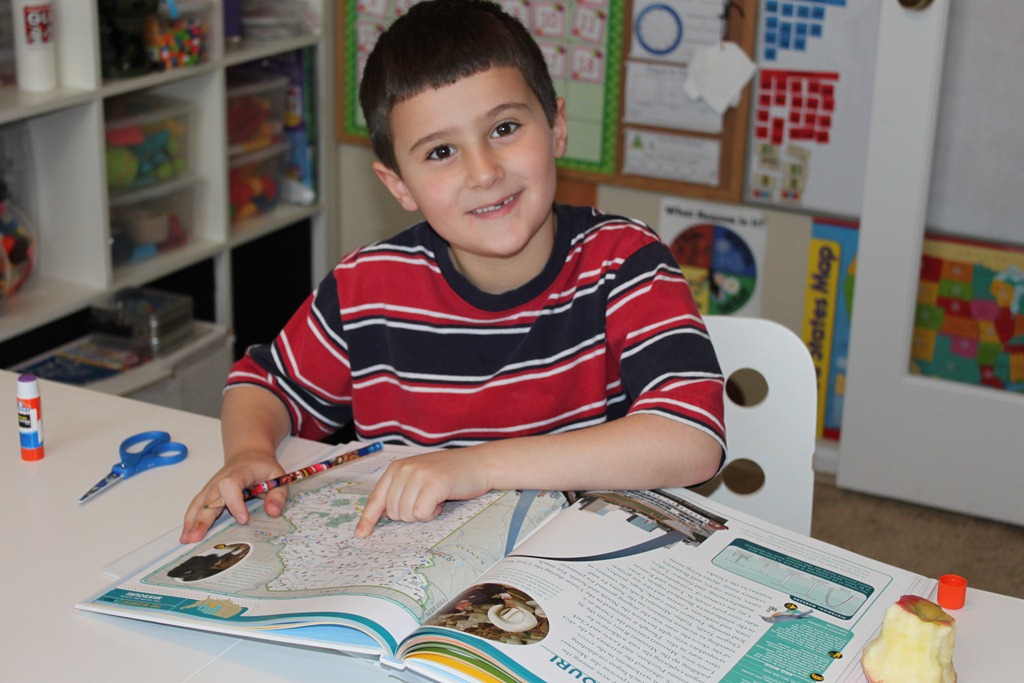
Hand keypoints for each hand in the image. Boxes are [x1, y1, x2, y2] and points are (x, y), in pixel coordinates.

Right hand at [179, 449, 285, 543]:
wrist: (248, 455)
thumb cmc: (262, 467)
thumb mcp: (277, 476)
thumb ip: (278, 494)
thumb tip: (273, 512)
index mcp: (239, 474)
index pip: (231, 486)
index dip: (235, 502)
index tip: (243, 520)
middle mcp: (220, 480)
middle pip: (209, 498)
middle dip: (203, 518)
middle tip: (197, 538)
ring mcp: (211, 487)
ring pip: (199, 503)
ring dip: (191, 521)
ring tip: (186, 540)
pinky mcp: (207, 494)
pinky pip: (196, 506)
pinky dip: (190, 520)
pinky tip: (186, 535)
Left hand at [354, 449, 490, 537]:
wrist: (479, 463)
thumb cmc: (449, 474)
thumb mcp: (419, 477)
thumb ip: (400, 490)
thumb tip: (381, 516)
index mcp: (396, 468)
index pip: (376, 498)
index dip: (368, 519)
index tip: (361, 535)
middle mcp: (404, 469)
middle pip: (392, 512)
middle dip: (409, 514)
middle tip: (427, 501)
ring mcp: (418, 475)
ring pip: (406, 515)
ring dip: (423, 514)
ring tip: (436, 498)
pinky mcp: (433, 484)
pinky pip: (421, 514)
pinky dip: (432, 514)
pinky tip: (442, 501)